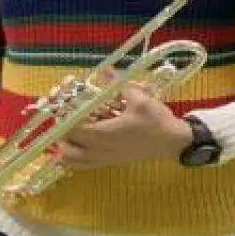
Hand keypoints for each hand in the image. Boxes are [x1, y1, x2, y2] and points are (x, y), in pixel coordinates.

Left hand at [55, 84, 192, 169]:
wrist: (173, 142)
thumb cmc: (156, 120)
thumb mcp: (140, 99)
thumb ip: (118, 85)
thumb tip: (105, 70)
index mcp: (104, 134)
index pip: (71, 131)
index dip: (64, 120)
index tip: (66, 107)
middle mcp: (99, 150)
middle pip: (66, 149)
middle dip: (61, 134)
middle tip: (66, 118)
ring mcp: (104, 159)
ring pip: (72, 161)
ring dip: (65, 148)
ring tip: (69, 133)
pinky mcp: (109, 163)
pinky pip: (84, 165)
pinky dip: (75, 158)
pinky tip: (79, 144)